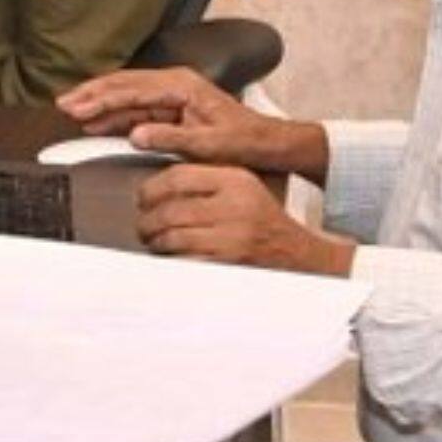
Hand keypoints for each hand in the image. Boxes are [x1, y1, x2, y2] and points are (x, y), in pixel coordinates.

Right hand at [58, 67, 327, 179]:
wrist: (265, 142)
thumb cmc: (243, 141)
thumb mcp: (208, 144)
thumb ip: (170, 138)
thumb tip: (136, 135)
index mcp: (182, 86)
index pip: (132, 89)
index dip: (101, 98)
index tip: (78, 106)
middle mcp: (176, 83)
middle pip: (124, 84)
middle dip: (92, 93)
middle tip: (64, 103)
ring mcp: (173, 93)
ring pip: (127, 93)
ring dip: (100, 101)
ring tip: (72, 108)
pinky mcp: (173, 106)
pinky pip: (137, 106)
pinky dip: (115, 113)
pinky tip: (97, 121)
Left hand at [136, 162, 354, 272]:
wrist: (299, 255)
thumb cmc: (265, 223)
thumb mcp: (243, 189)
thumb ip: (208, 183)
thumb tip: (159, 189)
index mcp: (235, 180)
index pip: (178, 177)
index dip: (151, 189)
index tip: (142, 198)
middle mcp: (233, 206)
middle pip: (170, 210)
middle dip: (147, 221)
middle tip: (143, 227)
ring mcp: (231, 237)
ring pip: (172, 237)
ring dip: (155, 243)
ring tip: (154, 243)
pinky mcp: (228, 264)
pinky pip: (184, 261)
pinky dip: (170, 262)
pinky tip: (170, 259)